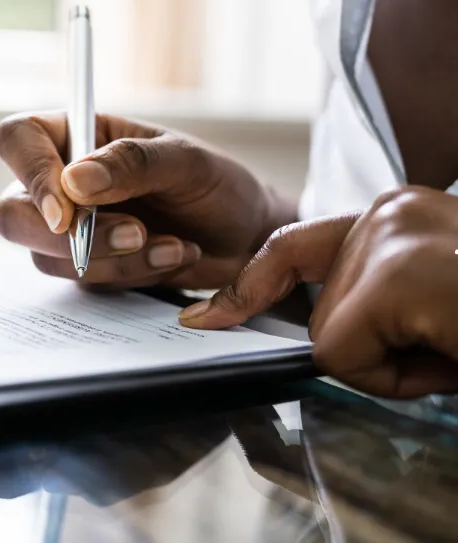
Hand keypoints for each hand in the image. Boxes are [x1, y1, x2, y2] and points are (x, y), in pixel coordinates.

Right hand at [0, 112, 294, 288]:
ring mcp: (68, 229)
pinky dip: (130, 274)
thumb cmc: (216, 186)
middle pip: (12, 213)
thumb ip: (131, 164)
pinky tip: (171, 257)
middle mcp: (60, 182)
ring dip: (114, 258)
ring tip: (173, 244)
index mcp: (76, 134)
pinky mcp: (85, 267)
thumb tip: (73, 180)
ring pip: (48, 257)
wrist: (245, 239)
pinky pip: (84, 283)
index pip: (17, 141)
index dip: (30, 174)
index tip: (68, 212)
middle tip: (135, 233)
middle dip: (68, 237)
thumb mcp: (186, 162)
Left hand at [180, 187, 457, 397]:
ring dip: (388, 369)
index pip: (290, 249)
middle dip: (369, 353)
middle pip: (315, 314)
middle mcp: (385, 215)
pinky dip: (395, 379)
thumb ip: (373, 306)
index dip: (247, 289)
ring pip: (326, 341)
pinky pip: (343, 357)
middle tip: (441, 345)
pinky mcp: (394, 277)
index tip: (203, 319)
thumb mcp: (430, 306)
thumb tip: (329, 347)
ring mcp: (387, 239)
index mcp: (394, 217)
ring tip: (451, 346)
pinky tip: (448, 351)